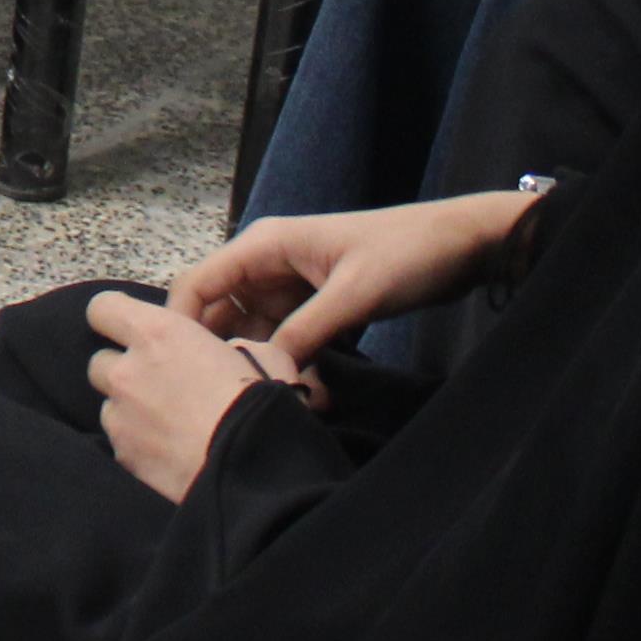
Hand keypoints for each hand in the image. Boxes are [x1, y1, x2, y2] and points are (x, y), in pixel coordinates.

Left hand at [85, 292, 282, 504]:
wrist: (255, 472)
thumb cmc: (263, 407)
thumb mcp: (262, 354)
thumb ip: (228, 345)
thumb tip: (224, 352)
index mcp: (157, 334)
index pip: (103, 308)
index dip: (115, 317)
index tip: (130, 329)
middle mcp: (127, 371)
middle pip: (100, 362)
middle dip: (123, 370)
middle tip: (157, 384)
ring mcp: (120, 417)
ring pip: (109, 406)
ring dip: (129, 410)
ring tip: (167, 424)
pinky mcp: (123, 457)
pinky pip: (121, 443)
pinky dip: (138, 444)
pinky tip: (168, 452)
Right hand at [165, 187, 543, 367]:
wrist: (461, 244)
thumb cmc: (407, 254)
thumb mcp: (354, 294)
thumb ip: (306, 332)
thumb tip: (266, 373)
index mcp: (265, 245)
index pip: (198, 283)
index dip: (180, 324)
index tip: (179, 371)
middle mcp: (268, 263)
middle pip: (218, 309)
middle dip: (216, 349)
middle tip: (224, 393)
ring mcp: (290, 284)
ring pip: (250, 328)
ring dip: (253, 358)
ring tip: (258, 396)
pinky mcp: (313, 303)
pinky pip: (281, 335)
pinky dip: (282, 358)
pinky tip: (290, 387)